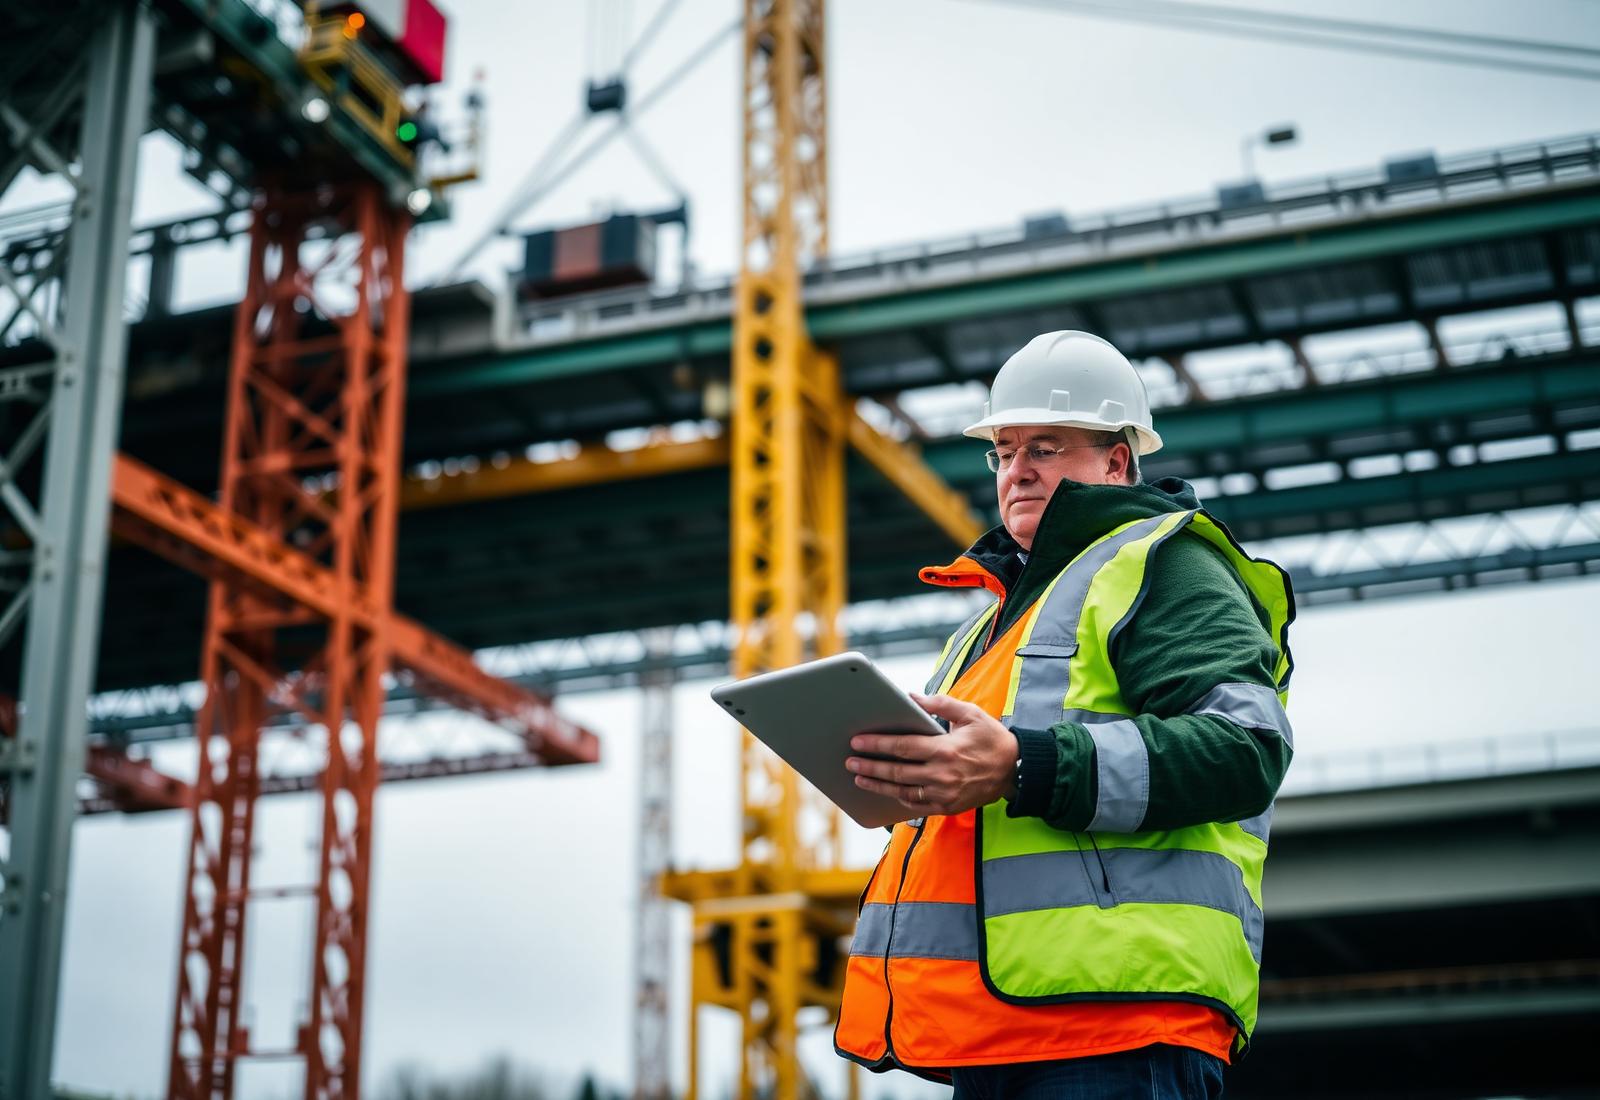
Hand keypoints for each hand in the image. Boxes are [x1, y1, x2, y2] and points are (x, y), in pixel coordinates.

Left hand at [845, 693, 1017, 816]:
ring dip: (878, 786)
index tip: (857, 741)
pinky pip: (917, 805)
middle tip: (849, 762)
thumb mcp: (970, 713)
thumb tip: (911, 697)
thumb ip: (940, 703)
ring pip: (902, 791)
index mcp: (945, 750)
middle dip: (869, 767)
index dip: (877, 745)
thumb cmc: (991, 738)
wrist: (1016, 770)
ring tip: (859, 778)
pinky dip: (899, 798)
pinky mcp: (948, 807)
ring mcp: (944, 794)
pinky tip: (887, 791)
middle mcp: (942, 775)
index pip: (902, 747)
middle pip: (896, 772)